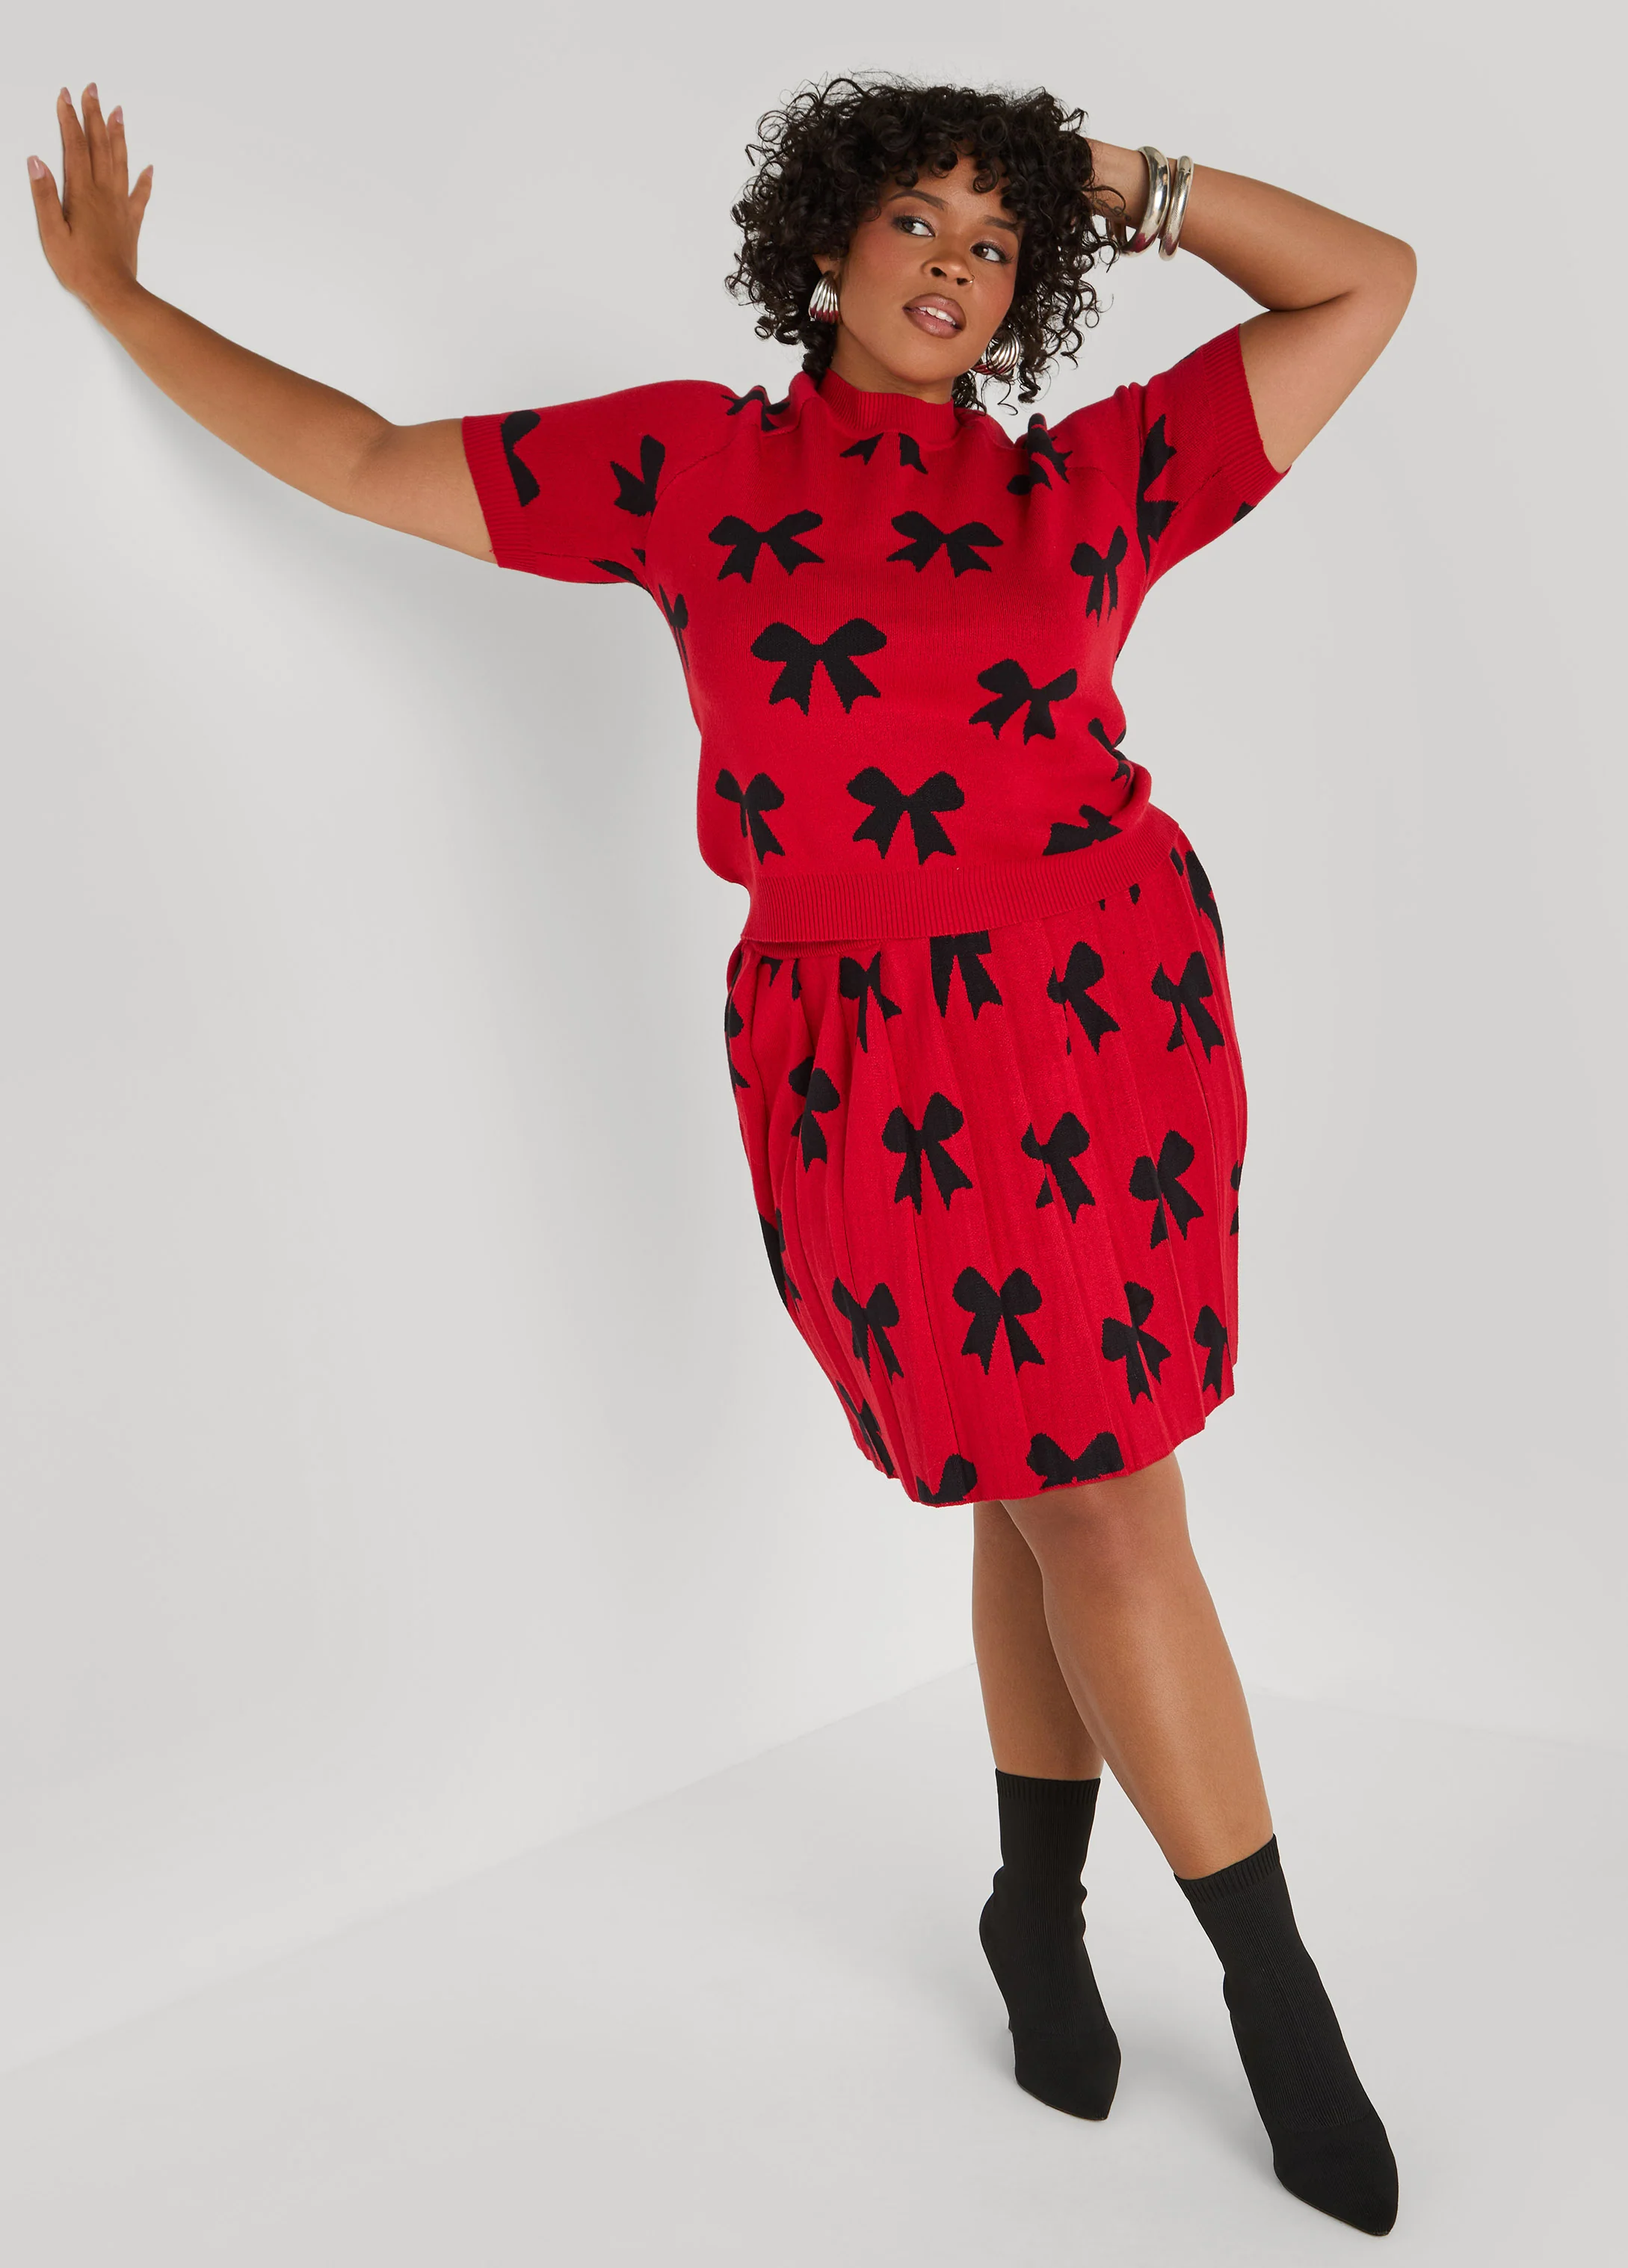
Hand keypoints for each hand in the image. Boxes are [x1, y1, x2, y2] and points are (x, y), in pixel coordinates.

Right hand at [28, 82, 152, 310]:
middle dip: (95, 115)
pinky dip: (144, 180)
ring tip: (118, 112)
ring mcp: (120, 207)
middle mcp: (104, 194)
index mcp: (82, 193)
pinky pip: (140, 196)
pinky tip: (149, 168)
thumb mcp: (51, 233)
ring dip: (118, 136)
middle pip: (100, 146)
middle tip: (93, 89)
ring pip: (121, 162)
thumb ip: (44, 196)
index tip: (66, 95)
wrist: (114, 293)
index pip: (75, 147)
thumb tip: (36, 161)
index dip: (70, 119)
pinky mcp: (130, 223)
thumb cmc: (80, 268)